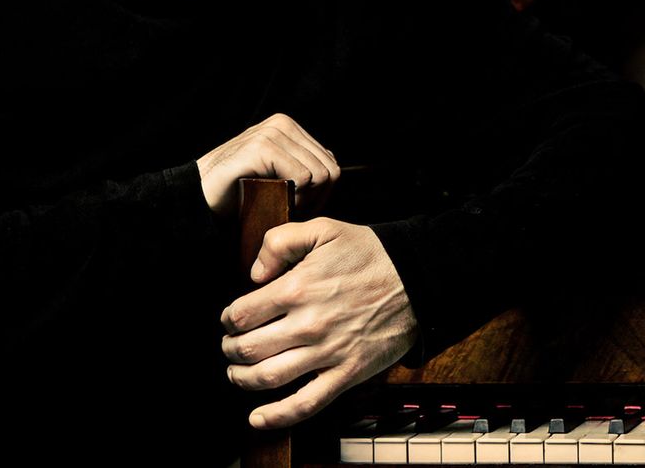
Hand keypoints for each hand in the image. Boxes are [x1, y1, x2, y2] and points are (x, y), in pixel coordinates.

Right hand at [197, 113, 339, 216]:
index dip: (323, 193)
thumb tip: (333, 166)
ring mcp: (272, 132)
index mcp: (289, 127)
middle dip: (317, 198)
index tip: (303, 210)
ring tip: (283, 209)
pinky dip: (295, 197)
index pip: (331, 162)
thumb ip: (303, 165)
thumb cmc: (238, 192)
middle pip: (329, 168)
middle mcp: (283, 124)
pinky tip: (275, 203)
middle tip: (295, 214)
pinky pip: (302, 177)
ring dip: (306, 201)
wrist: (198, 199)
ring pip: (319, 173)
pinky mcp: (262, 147)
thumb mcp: (277, 174)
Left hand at [220, 217, 417, 427]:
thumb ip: (281, 240)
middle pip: (248, 349)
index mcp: (298, 287)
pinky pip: (306, 403)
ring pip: (268, 378)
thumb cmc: (369, 253)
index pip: (242, 314)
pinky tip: (258, 418)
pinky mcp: (347, 373)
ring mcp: (327, 352)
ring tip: (238, 372)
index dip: (229, 319)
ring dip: (242, 379)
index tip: (231, 319)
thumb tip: (254, 274)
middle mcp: (308, 323)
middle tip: (231, 345)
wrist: (415, 276)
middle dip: (230, 350)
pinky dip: (277, 417)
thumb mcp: (324, 228)